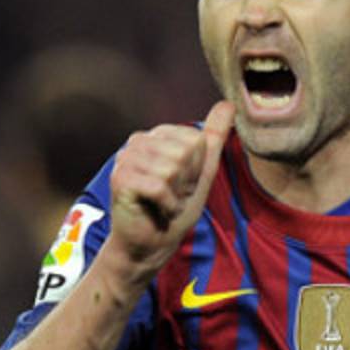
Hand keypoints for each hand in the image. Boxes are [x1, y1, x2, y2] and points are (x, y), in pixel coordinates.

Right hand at [107, 100, 234, 271]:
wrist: (150, 245)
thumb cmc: (174, 209)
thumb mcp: (202, 171)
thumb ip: (214, 137)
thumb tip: (228, 104)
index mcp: (157, 136)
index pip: (196, 139)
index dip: (197, 168)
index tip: (184, 184)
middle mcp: (138, 141)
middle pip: (185, 151)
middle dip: (187, 181)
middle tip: (173, 196)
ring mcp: (126, 158)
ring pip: (172, 167)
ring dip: (176, 194)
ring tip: (165, 203)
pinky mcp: (121, 178)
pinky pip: (159, 185)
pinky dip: (167, 204)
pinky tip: (159, 210)